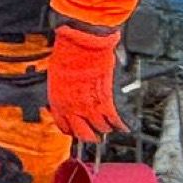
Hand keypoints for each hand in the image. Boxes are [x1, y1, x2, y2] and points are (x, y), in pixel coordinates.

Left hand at [46, 25, 122, 142]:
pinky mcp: (108, 103)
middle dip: (90, 135)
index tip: (76, 130)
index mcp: (59, 103)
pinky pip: (116, 120)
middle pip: (84, 133)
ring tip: (110, 127)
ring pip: (101, 128)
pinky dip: (121, 125)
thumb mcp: (59, 76)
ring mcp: (91, 108)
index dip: (72, 130)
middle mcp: (74, 110)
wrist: (83, 46)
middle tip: (96, 134)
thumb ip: (65, 90)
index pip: (65, 126)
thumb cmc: (69, 54)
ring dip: (106, 128)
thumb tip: (70, 92)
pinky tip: (124, 126)